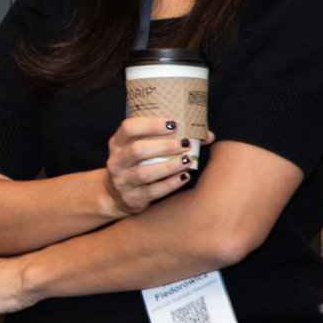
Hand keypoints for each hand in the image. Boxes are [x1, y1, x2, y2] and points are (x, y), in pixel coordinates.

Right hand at [100, 117, 214, 218]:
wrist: (116, 195)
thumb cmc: (136, 164)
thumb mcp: (140, 148)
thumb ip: (166, 138)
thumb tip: (206, 135)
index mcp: (117, 144)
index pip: (128, 128)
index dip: (150, 124)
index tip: (172, 124)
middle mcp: (116, 162)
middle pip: (138, 150)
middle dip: (165, 146)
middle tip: (185, 143)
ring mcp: (122, 181)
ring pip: (146, 173)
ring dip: (170, 165)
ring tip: (187, 160)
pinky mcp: (132, 198)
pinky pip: (154, 191)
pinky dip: (171, 183)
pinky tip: (184, 177)